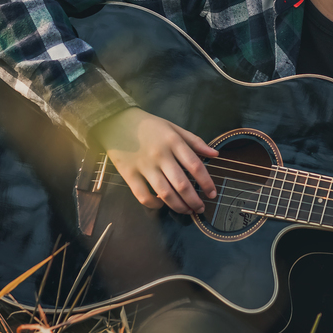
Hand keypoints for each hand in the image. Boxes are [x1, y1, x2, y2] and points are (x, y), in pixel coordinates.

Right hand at [90, 107, 217, 214]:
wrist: (116, 121)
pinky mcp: (129, 174)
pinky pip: (143, 195)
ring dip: (179, 206)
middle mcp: (161, 155)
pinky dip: (154, 204)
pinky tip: (161, 204)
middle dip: (194, 200)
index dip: (206, 183)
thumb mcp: (173, 127)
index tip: (213, 194)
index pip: (195, 166)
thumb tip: (215, 154)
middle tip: (201, 208)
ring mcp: (144, 166)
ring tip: (187, 211)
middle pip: (182, 184)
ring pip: (165, 193)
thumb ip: (195, 141)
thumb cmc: (148, 125)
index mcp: (174, 142)